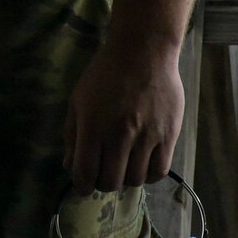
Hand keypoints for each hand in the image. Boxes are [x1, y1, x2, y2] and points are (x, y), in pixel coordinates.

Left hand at [62, 32, 184, 193]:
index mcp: (92, 124)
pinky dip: (148, 175)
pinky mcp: (168, 135)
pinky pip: (159, 171)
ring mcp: (146, 135)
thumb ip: (72, 134)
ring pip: (135, 180)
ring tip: (124, 166)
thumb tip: (70, 166)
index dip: (82, 186)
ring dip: (126, 178)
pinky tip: (143, 164)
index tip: (84, 186)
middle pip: (110, 181)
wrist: (143, 51)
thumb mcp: (79, 98)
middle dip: (103, 183)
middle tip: (104, 173)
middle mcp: (118, 134)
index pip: (85, 172)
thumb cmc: (106, 73)